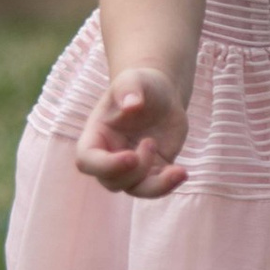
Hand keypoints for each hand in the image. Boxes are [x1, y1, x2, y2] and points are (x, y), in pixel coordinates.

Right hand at [76, 67, 188, 196]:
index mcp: (96, 136)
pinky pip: (155, 188)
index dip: (105, 166)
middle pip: (111, 181)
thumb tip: (132, 104)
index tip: (131, 156)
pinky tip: (182, 172)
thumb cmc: (141, 85)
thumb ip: (129, 88)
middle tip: (151, 142)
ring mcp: (131, 167)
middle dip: (135, 171)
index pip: (87, 161)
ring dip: (155, 186)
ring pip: (134, 190)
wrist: (160, 94)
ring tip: (177, 170)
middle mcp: (110, 155)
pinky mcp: (153, 170)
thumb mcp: (134, 79)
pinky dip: (169, 184)